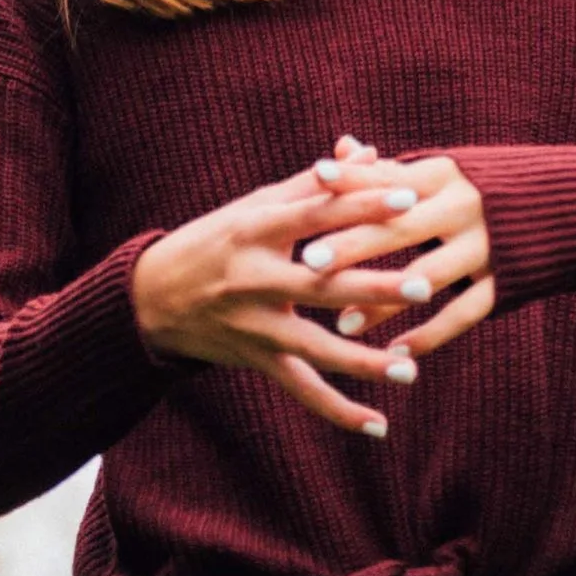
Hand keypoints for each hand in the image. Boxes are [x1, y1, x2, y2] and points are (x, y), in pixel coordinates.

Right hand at [131, 149, 438, 434]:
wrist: (150, 297)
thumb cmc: (214, 241)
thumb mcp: (254, 206)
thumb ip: (313, 183)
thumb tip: (366, 150)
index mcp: (256, 229)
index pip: (317, 213)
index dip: (363, 202)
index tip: (412, 196)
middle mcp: (254, 278)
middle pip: (322, 283)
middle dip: (374, 287)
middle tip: (425, 285)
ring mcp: (254, 324)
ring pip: (315, 347)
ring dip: (364, 361)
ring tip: (411, 369)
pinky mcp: (254, 359)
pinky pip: (301, 389)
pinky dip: (338, 411)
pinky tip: (378, 426)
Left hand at [289, 148, 493, 359]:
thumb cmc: (489, 189)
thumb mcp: (445, 174)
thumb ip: (392, 170)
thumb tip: (341, 145)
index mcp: (444, 175)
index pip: (388, 180)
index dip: (351, 181)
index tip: (312, 180)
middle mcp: (465, 207)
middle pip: (401, 227)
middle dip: (354, 245)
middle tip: (309, 262)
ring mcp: (487, 246)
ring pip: (429, 276)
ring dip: (383, 302)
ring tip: (340, 325)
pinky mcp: (507, 282)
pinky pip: (464, 312)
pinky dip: (431, 334)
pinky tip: (396, 353)